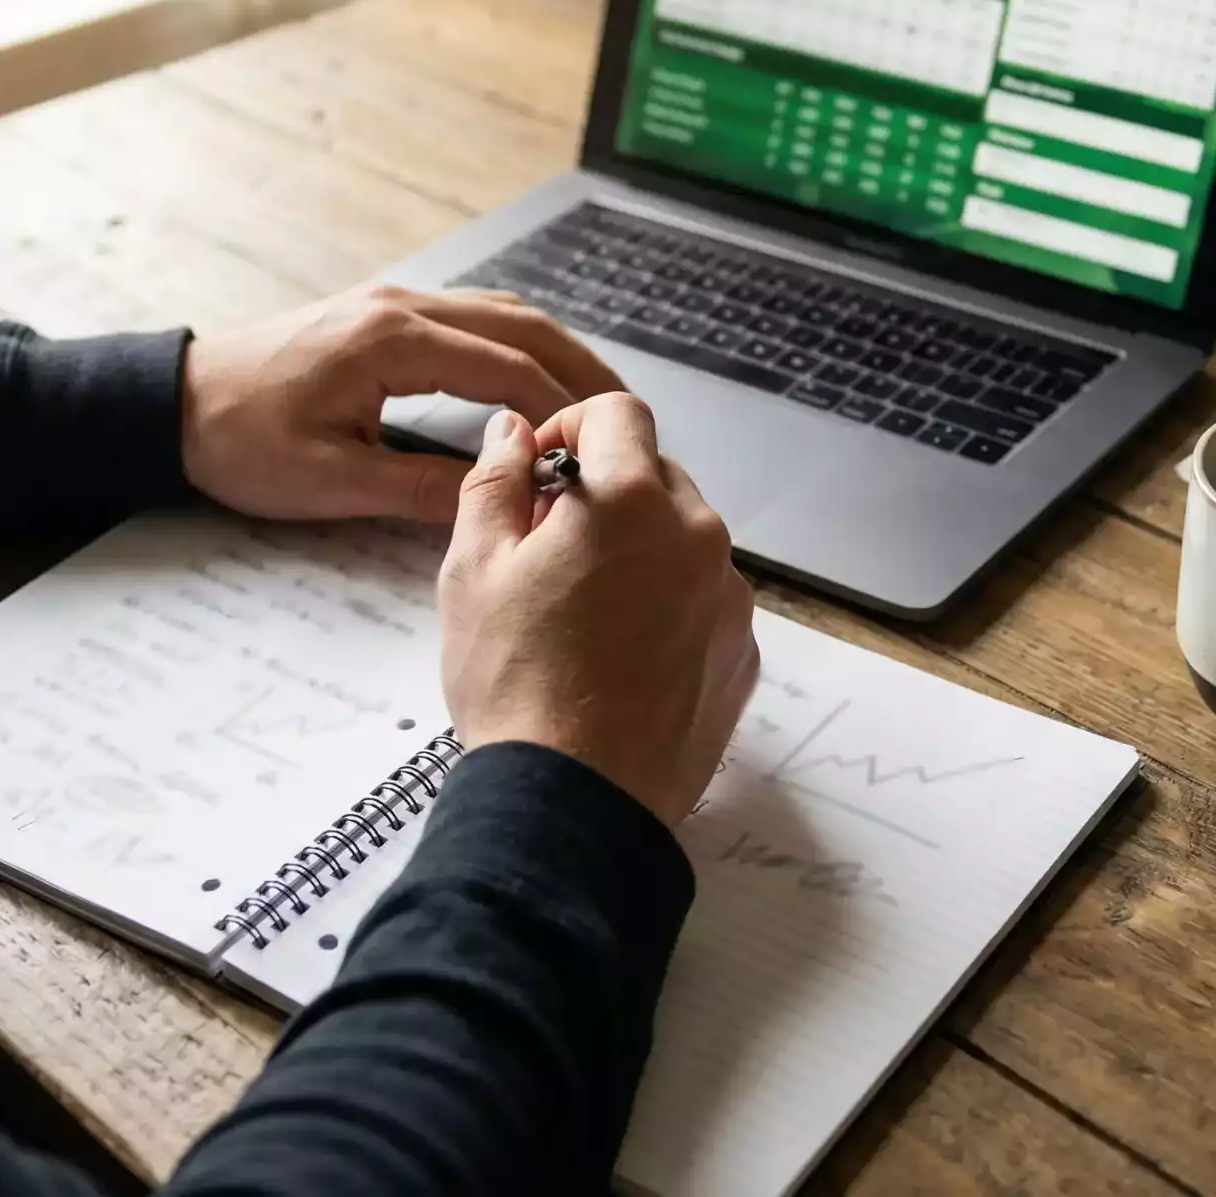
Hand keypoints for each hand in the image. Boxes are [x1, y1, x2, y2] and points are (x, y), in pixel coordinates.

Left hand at [180, 285, 622, 522]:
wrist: (174, 405)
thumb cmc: (239, 443)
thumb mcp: (331, 482)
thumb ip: (422, 489)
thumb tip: (501, 501)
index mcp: (391, 341)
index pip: (507, 367)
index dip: (562, 410)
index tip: (599, 449)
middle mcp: (401, 306)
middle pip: (521, 324)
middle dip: (580, 370)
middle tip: (625, 419)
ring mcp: (394, 303)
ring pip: (503, 312)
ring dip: (556, 352)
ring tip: (597, 401)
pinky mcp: (384, 315)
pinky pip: (474, 316)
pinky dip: (519, 343)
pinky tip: (539, 378)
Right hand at [439, 395, 759, 825]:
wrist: (573, 802)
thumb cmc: (514, 685)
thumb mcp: (473, 570)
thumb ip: (494, 480)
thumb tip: (512, 431)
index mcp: (631, 500)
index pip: (616, 412)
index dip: (569, 428)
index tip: (540, 472)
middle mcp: (698, 536)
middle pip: (656, 474)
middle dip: (604, 492)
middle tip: (549, 550)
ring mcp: (730, 598)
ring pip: (685, 539)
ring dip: (641, 551)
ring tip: (584, 615)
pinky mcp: (743, 653)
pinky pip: (706, 600)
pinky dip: (670, 607)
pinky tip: (621, 657)